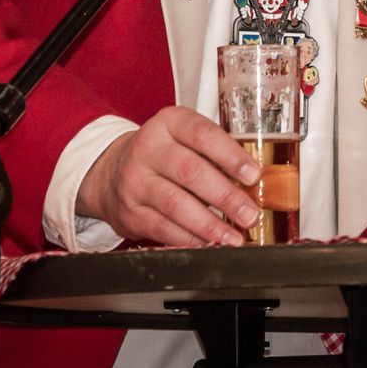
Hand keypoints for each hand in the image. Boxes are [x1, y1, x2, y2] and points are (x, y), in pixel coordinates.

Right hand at [74, 106, 261, 247]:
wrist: (111, 173)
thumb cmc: (162, 155)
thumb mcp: (183, 138)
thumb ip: (215, 153)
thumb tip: (255, 183)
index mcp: (168, 123)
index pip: (202, 134)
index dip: (230, 155)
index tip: (253, 175)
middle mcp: (148, 149)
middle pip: (190, 172)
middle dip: (226, 196)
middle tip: (250, 214)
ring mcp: (135, 181)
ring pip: (176, 205)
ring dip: (210, 225)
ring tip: (234, 236)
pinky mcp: (130, 212)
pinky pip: (163, 228)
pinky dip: (190, 239)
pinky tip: (209, 244)